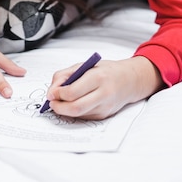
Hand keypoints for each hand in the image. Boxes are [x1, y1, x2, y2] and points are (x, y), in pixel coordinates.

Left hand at [44, 56, 163, 119]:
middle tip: (52, 103)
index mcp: (98, 77)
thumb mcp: (85, 65)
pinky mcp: (104, 115)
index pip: (73, 91)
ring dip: (65, 111)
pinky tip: (73, 104)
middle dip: (59, 108)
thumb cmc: (106, 71)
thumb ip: (65, 75)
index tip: (51, 93)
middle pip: (76, 108)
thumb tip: (52, 92)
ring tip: (60, 103)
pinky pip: (84, 116)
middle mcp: (103, 93)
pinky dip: (75, 112)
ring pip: (79, 115)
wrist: (129, 80)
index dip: (58, 94)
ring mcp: (105, 107)